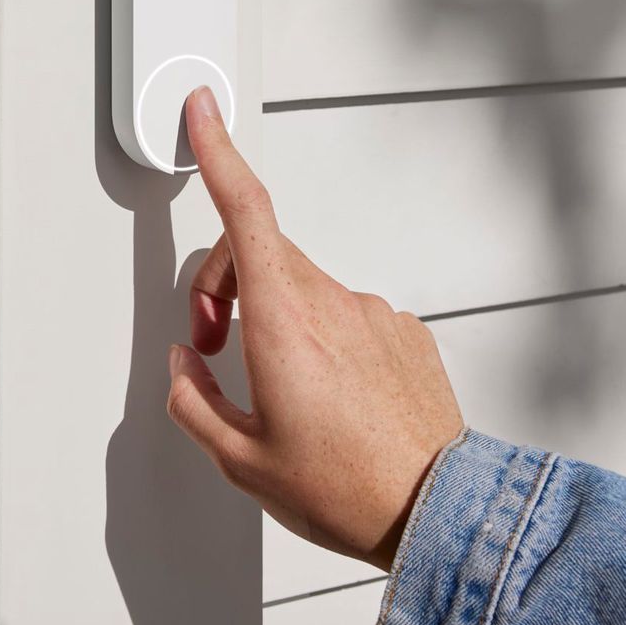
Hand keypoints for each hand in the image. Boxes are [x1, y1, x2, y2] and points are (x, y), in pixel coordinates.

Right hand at [165, 87, 465, 569]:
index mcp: (284, 322)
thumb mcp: (241, 461)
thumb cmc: (347, 490)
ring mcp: (375, 313)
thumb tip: (187, 368)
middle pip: (262, 254)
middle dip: (226, 284)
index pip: (244, 210)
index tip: (204, 112)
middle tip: (216, 345)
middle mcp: (333, 303)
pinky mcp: (406, 333)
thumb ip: (195, 402)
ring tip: (283, 392)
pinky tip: (332, 398)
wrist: (438, 513)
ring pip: (305, 288)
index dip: (219, 152)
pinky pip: (349, 316)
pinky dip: (326, 340)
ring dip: (278, 318)